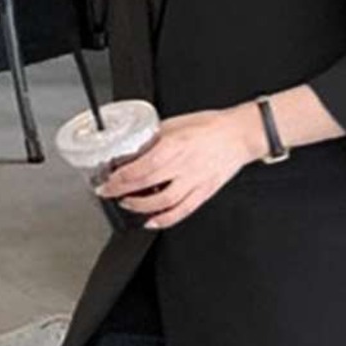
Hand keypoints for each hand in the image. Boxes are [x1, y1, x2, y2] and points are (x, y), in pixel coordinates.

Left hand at [96, 104, 266, 228]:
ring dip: (140, 207)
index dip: (118, 177)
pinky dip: (164, 220)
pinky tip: (151, 222)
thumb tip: (136, 148)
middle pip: (144, 185)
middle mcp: (183, 166)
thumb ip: (155, 139)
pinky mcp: (203, 192)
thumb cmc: (210, 126)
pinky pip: (181, 211)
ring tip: (128, 204)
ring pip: (162, 203)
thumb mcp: (175, 124)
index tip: (107, 180)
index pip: (139, 167)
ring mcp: (194, 181)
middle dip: (121, 192)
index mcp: (174, 145)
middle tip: (108, 193)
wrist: (239, 134)